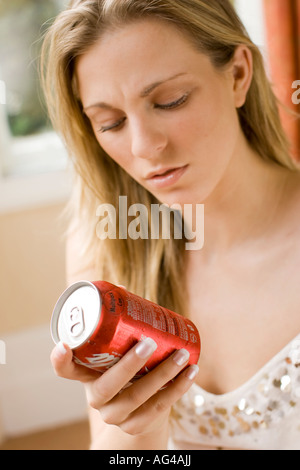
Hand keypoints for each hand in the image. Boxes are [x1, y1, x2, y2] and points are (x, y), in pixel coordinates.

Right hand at [51, 338, 198, 436]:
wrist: (140, 411)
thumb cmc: (128, 370)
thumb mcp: (118, 352)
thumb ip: (119, 325)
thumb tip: (123, 290)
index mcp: (87, 376)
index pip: (66, 370)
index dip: (60, 360)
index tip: (63, 345)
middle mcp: (96, 399)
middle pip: (107, 386)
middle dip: (129, 364)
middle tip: (150, 342)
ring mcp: (115, 415)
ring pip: (137, 398)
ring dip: (163, 375)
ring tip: (182, 354)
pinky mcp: (136, 425)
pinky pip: (157, 409)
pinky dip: (177, 389)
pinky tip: (191, 372)